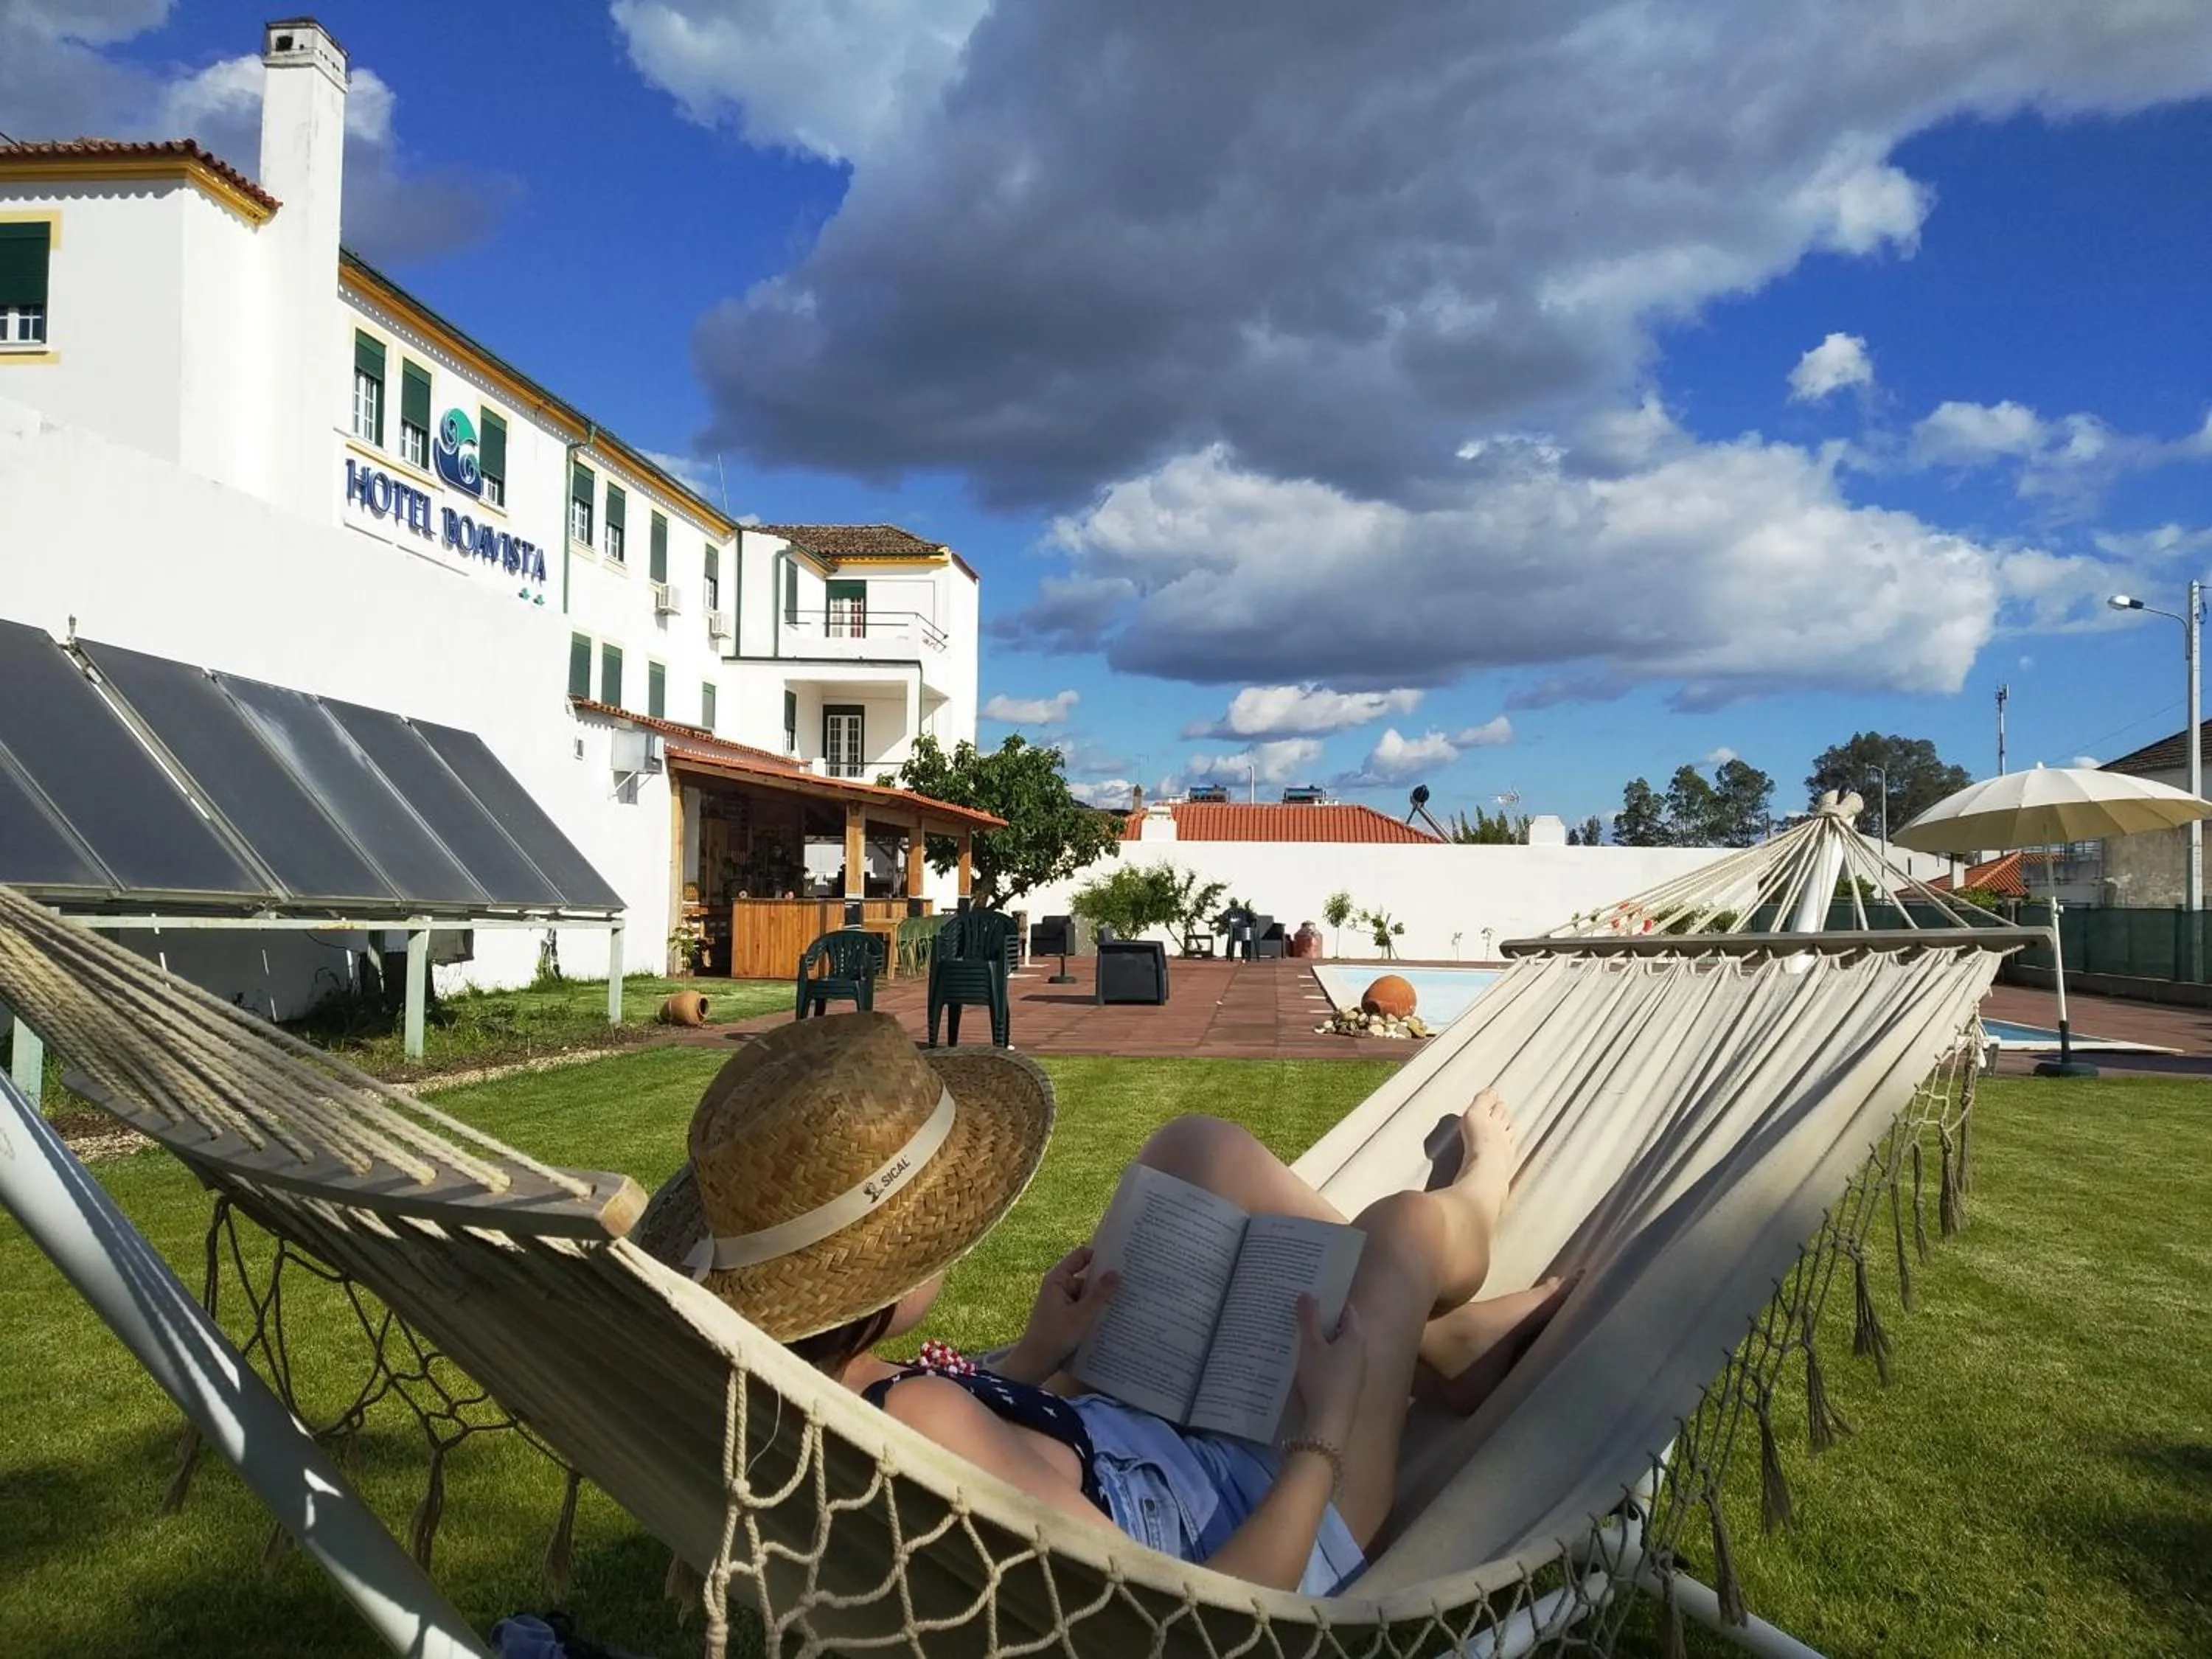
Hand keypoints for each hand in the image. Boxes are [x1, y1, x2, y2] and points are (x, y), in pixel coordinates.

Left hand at [1005, 1246, 1119, 1380]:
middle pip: (1086, 1276)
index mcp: (1057, 1279)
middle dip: (1105, 1281)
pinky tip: (1112, 1316)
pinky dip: (1095, 1310)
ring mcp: (1061, 1301)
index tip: (1121, 1259)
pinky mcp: (1065, 1315)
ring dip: (1101, 1299)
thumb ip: (1099, 1294)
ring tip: (1126, 1300)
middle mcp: (1059, 1286)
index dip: (1099, 1255)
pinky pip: (1083, 1307)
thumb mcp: (1081, 1315)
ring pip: (1087, 1294)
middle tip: (1130, 1283)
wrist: (1035, 1363)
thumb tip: (1117, 1272)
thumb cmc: (1054, 1337)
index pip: (1081, 1255)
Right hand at [1293, 1293, 1365, 1443]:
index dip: (1332, 1301)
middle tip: (1303, 1311)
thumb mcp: (1310, 1346)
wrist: (1330, 1420)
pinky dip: (1325, 1356)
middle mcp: (1361, 1352)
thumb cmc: (1322, 1378)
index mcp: (1355, 1337)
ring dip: (1323, 1339)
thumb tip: (1307, 1293)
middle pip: (1343, 1328)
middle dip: (1324, 1320)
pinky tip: (1308, 1359)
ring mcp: (1357, 1370)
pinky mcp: (1349, 1385)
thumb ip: (1308, 1319)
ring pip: (1340, 1346)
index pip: (1347, 1310)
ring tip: (1301, 1333)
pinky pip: (1338, 1362)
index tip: (1314, 1294)